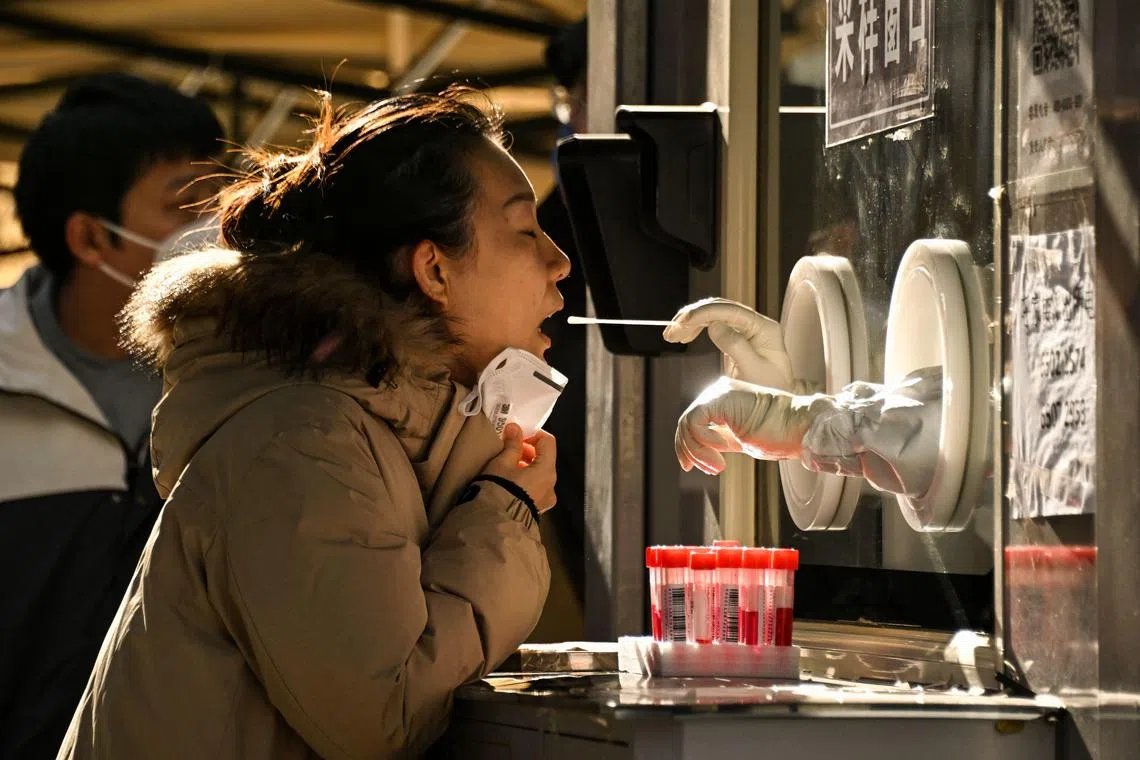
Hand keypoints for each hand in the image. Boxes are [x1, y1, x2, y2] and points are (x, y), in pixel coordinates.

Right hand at [482, 424, 557, 511]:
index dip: (533, 434)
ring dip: (526, 465)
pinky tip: (509, 481)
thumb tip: (515, 428)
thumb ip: (512, 445)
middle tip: (508, 448)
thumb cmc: (498, 490)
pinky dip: (526, 480)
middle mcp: (551, 485)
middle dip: (527, 450)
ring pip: (540, 474)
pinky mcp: (538, 509)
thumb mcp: (502, 463)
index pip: (548, 442)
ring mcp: (546, 499)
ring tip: (506, 466)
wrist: (493, 525)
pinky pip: (536, 488)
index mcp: (546, 471)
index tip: (517, 434)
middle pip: (545, 459)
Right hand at [663, 298, 793, 390]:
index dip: (704, 313)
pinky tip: (683, 337)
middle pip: (720, 308)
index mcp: (764, 329)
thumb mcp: (753, 372)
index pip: (731, 311)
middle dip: (693, 316)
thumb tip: (715, 326)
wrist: (774, 409)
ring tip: (671, 335)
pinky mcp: (736, 339)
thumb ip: (736, 347)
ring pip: (713, 315)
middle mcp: (756, 325)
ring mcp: (746, 330)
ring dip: (691, 321)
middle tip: (671, 332)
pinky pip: (712, 326)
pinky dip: (695, 329)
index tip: (683, 322)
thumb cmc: (768, 393)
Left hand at [676, 377, 828, 475]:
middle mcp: (718, 392)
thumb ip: (720, 439)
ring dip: (698, 451)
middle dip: (690, 451)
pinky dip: (703, 442)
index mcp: (724, 399)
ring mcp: (719, 393)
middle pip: (685, 422)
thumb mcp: (742, 438)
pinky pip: (695, 422)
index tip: (697, 468)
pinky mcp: (721, 398)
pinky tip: (722, 452)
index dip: (690, 447)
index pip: (693, 422)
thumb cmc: (780, 435)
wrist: (801, 427)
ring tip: (717, 466)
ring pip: (687, 424)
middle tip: (710, 470)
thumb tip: (698, 451)